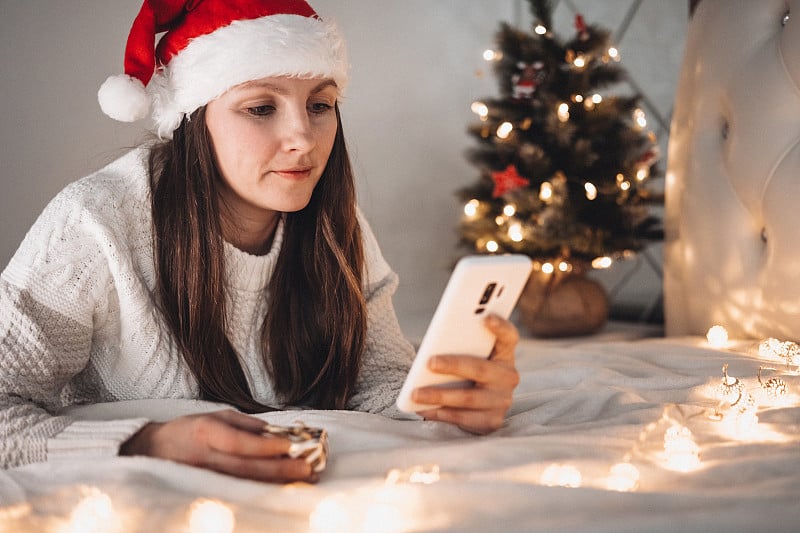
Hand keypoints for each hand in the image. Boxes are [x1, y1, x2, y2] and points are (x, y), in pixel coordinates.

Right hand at [120, 410, 315, 482]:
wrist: (151, 451)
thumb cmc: (188, 430)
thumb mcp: (215, 416)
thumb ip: (245, 424)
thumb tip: (276, 432)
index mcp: (206, 433)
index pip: (239, 443)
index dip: (266, 447)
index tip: (291, 446)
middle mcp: (204, 458)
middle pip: (246, 468)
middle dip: (279, 469)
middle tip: (307, 468)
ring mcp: (203, 478)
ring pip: (245, 484)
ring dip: (276, 482)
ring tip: (303, 479)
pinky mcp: (204, 491)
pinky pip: (238, 491)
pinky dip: (262, 490)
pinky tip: (282, 487)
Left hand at [413, 314, 519, 433]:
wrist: (480, 409)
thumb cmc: (468, 374)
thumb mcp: (470, 357)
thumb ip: (460, 348)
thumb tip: (433, 351)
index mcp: (504, 355)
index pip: (509, 338)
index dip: (501, 327)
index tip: (486, 317)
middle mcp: (508, 377)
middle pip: (481, 369)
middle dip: (453, 365)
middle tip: (429, 362)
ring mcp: (502, 401)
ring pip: (469, 398)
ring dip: (439, 395)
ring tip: (416, 393)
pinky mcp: (491, 421)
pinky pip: (463, 418)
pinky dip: (440, 413)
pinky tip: (422, 409)